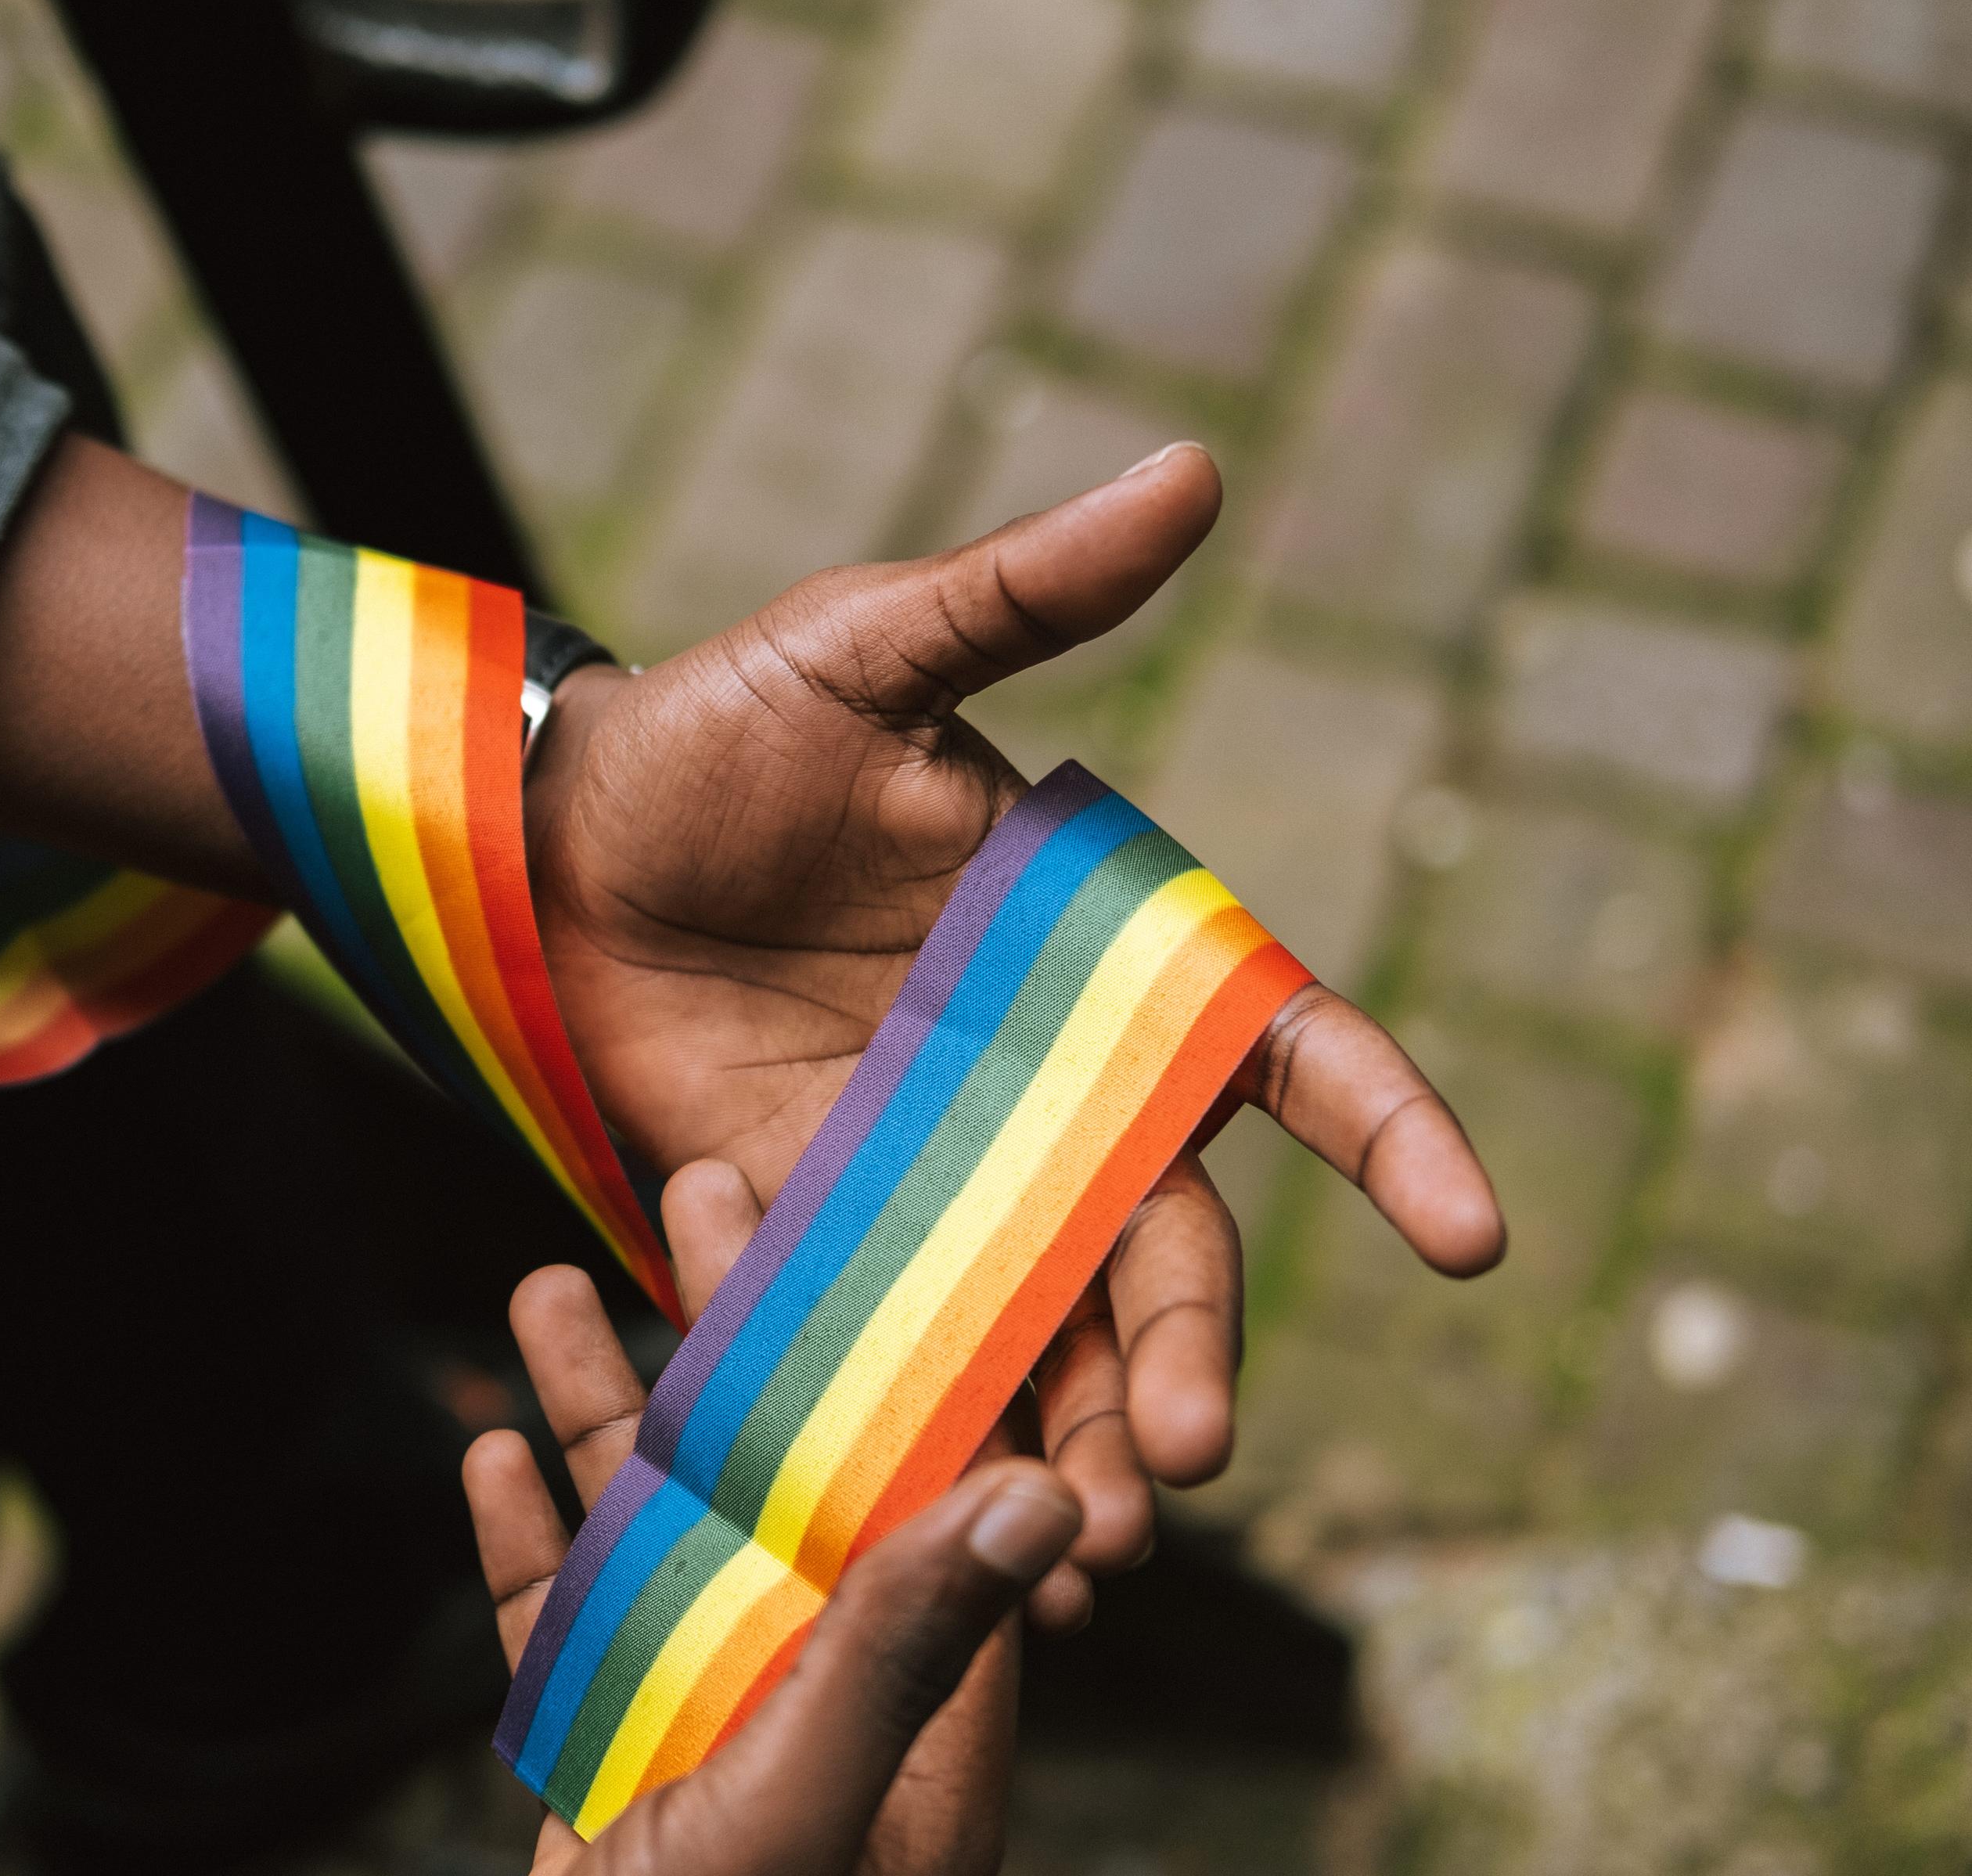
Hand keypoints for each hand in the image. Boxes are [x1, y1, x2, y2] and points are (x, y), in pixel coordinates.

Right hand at [469, 1162, 1080, 1874]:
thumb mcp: (823, 1794)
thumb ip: (912, 1644)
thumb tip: (1036, 1492)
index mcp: (911, 1681)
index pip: (909, 1464)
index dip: (877, 1329)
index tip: (840, 1203)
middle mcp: (817, 1676)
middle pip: (772, 1458)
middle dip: (725, 1324)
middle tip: (684, 1178)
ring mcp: (702, 1713)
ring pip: (647, 1523)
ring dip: (595, 1405)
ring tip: (536, 1277)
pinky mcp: (605, 1759)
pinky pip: (559, 1626)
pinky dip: (522, 1541)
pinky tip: (482, 1449)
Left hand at [523, 446, 1504, 1607]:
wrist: (543, 841)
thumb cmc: (719, 729)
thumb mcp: (865, 651)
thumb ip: (1021, 593)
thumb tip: (1196, 466)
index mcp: (1104, 965)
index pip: (1289, 1052)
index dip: (1393, 1137)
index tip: (1471, 1233)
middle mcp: (1048, 1097)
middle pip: (1168, 1247)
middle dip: (1189, 1352)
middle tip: (1184, 1453)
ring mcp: (939, 1189)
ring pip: (1051, 1339)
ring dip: (1079, 1444)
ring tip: (1088, 1548)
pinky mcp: (820, 1246)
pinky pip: (893, 1361)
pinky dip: (925, 1448)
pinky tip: (936, 1536)